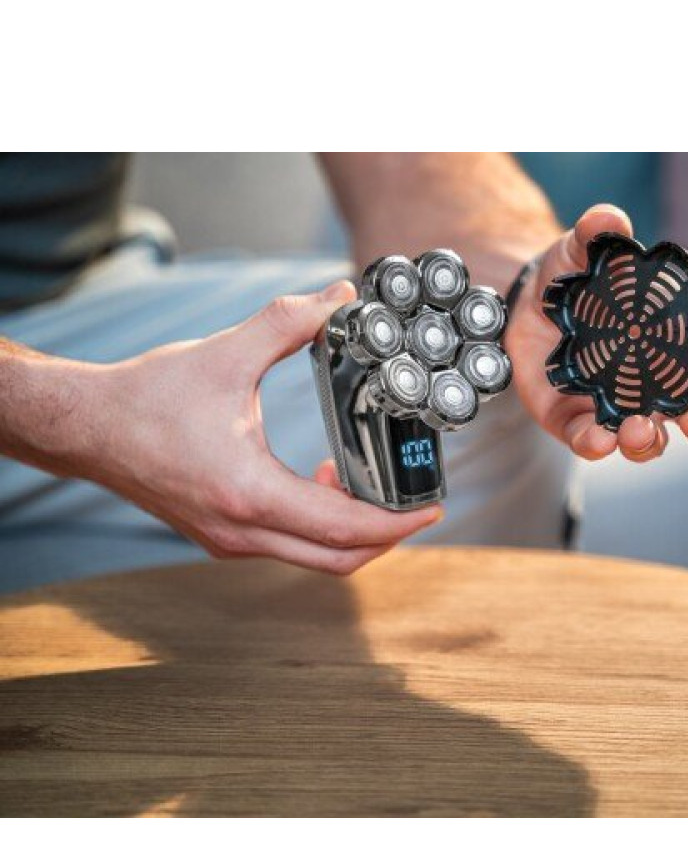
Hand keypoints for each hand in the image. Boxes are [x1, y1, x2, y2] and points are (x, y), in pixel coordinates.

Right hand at [82, 281, 440, 573]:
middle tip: (414, 505)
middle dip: (386, 537)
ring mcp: (229, 541)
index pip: (345, 529)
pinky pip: (287, 545)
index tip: (433, 507)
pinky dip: (318, 525)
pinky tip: (321, 480)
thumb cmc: (147, 398)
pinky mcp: (221, 536)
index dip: (398, 523)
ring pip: (313, 557)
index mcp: (250, 494)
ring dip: (351, 530)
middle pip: (338, 560)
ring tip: (365, 479)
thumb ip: (287, 323)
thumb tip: (339, 297)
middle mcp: (242, 531)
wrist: (85, 428)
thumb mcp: (225, 354)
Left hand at [504, 205, 687, 461]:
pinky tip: (598, 437)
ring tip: (639, 428)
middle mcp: (669, 385)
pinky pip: (597, 444)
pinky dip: (599, 445)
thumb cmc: (581, 277)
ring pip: (659, 443)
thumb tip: (609, 219)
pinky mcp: (582, 422)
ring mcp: (628, 408)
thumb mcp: (588, 249)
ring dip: (654, 442)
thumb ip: (602, 233)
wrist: (526, 305)